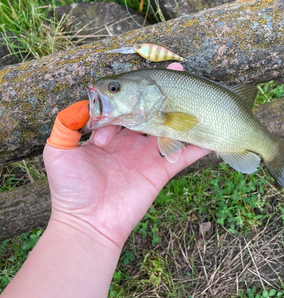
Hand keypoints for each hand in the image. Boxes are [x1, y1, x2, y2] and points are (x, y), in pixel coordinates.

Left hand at [43, 63, 209, 250]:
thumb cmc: (71, 188)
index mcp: (108, 134)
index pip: (125, 106)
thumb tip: (84, 102)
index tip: (145, 75)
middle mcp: (130, 142)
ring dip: (183, 113)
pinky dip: (197, 145)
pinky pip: (182, 155)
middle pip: (151, 112)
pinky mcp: (160, 172)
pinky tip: (211, 133)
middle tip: (178, 73)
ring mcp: (146, 157)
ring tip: (197, 95)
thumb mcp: (59, 151)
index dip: (134, 91)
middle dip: (163, 94)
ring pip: (169, 129)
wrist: (87, 224)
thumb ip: (67, 124)